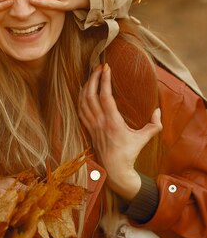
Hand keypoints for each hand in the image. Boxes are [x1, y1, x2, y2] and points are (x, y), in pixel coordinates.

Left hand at [78, 64, 161, 200]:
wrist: (115, 170)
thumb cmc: (129, 154)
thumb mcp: (143, 139)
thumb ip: (154, 125)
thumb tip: (158, 111)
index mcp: (113, 122)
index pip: (105, 96)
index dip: (104, 80)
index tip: (106, 68)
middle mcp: (100, 122)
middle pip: (91, 95)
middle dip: (93, 78)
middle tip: (99, 67)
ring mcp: (92, 126)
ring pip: (83, 101)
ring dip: (86, 86)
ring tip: (92, 75)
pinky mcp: (88, 129)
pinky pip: (80, 110)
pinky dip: (80, 98)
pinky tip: (84, 91)